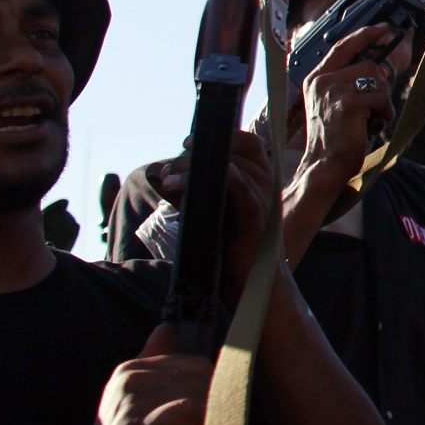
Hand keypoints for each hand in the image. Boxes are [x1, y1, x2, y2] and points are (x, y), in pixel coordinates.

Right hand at [60, 324, 209, 424]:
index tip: (198, 422)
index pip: (198, 364)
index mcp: (131, 370)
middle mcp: (129, 379)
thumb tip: (167, 326)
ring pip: (200, 394)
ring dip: (205, 424)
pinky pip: (188, 412)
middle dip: (210, 409)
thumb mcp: (136, 405)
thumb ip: (152, 365)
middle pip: (204, 377)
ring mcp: (130, 402)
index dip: (209, 395)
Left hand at [157, 131, 280, 303]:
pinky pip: (247, 195)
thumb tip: (158, 173)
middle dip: (198, 155)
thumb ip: (189, 191)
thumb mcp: (207, 213)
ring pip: (237, 170)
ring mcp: (265, 205)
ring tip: (169, 181)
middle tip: (168, 170)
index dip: (223, 135)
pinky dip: (230, 180)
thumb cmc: (228, 251)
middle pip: (238, 153)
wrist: (250, 289)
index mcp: (258, 183)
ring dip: (198, 169)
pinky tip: (207, 177)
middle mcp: (266, 189)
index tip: (188, 142)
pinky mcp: (258, 224)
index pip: (249, 145)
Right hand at [295, 24, 403, 185]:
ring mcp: (333, 90)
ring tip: (370, 119)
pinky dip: (385, 113)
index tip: (385, 27)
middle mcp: (322, 81)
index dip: (365, 35)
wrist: (325, 165)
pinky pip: (381, 97)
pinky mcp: (347, 102)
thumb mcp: (336, 104)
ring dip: (383, 101)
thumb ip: (350, 83)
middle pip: (369, 65)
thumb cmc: (335, 139)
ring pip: (378, 80)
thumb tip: (381, 69)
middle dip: (382, 86)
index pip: (343, 47)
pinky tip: (373, 125)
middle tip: (377, 105)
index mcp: (316, 79)